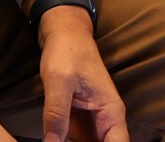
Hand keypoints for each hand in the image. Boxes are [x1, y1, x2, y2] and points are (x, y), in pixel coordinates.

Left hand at [36, 9, 127, 141]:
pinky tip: (54, 140)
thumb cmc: (67, 51)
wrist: (63, 34)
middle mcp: (105, 121)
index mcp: (111, 112)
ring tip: (57, 139)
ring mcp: (91, 123)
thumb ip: (56, 113)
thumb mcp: (59, 81)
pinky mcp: (77, 122)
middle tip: (66, 140)